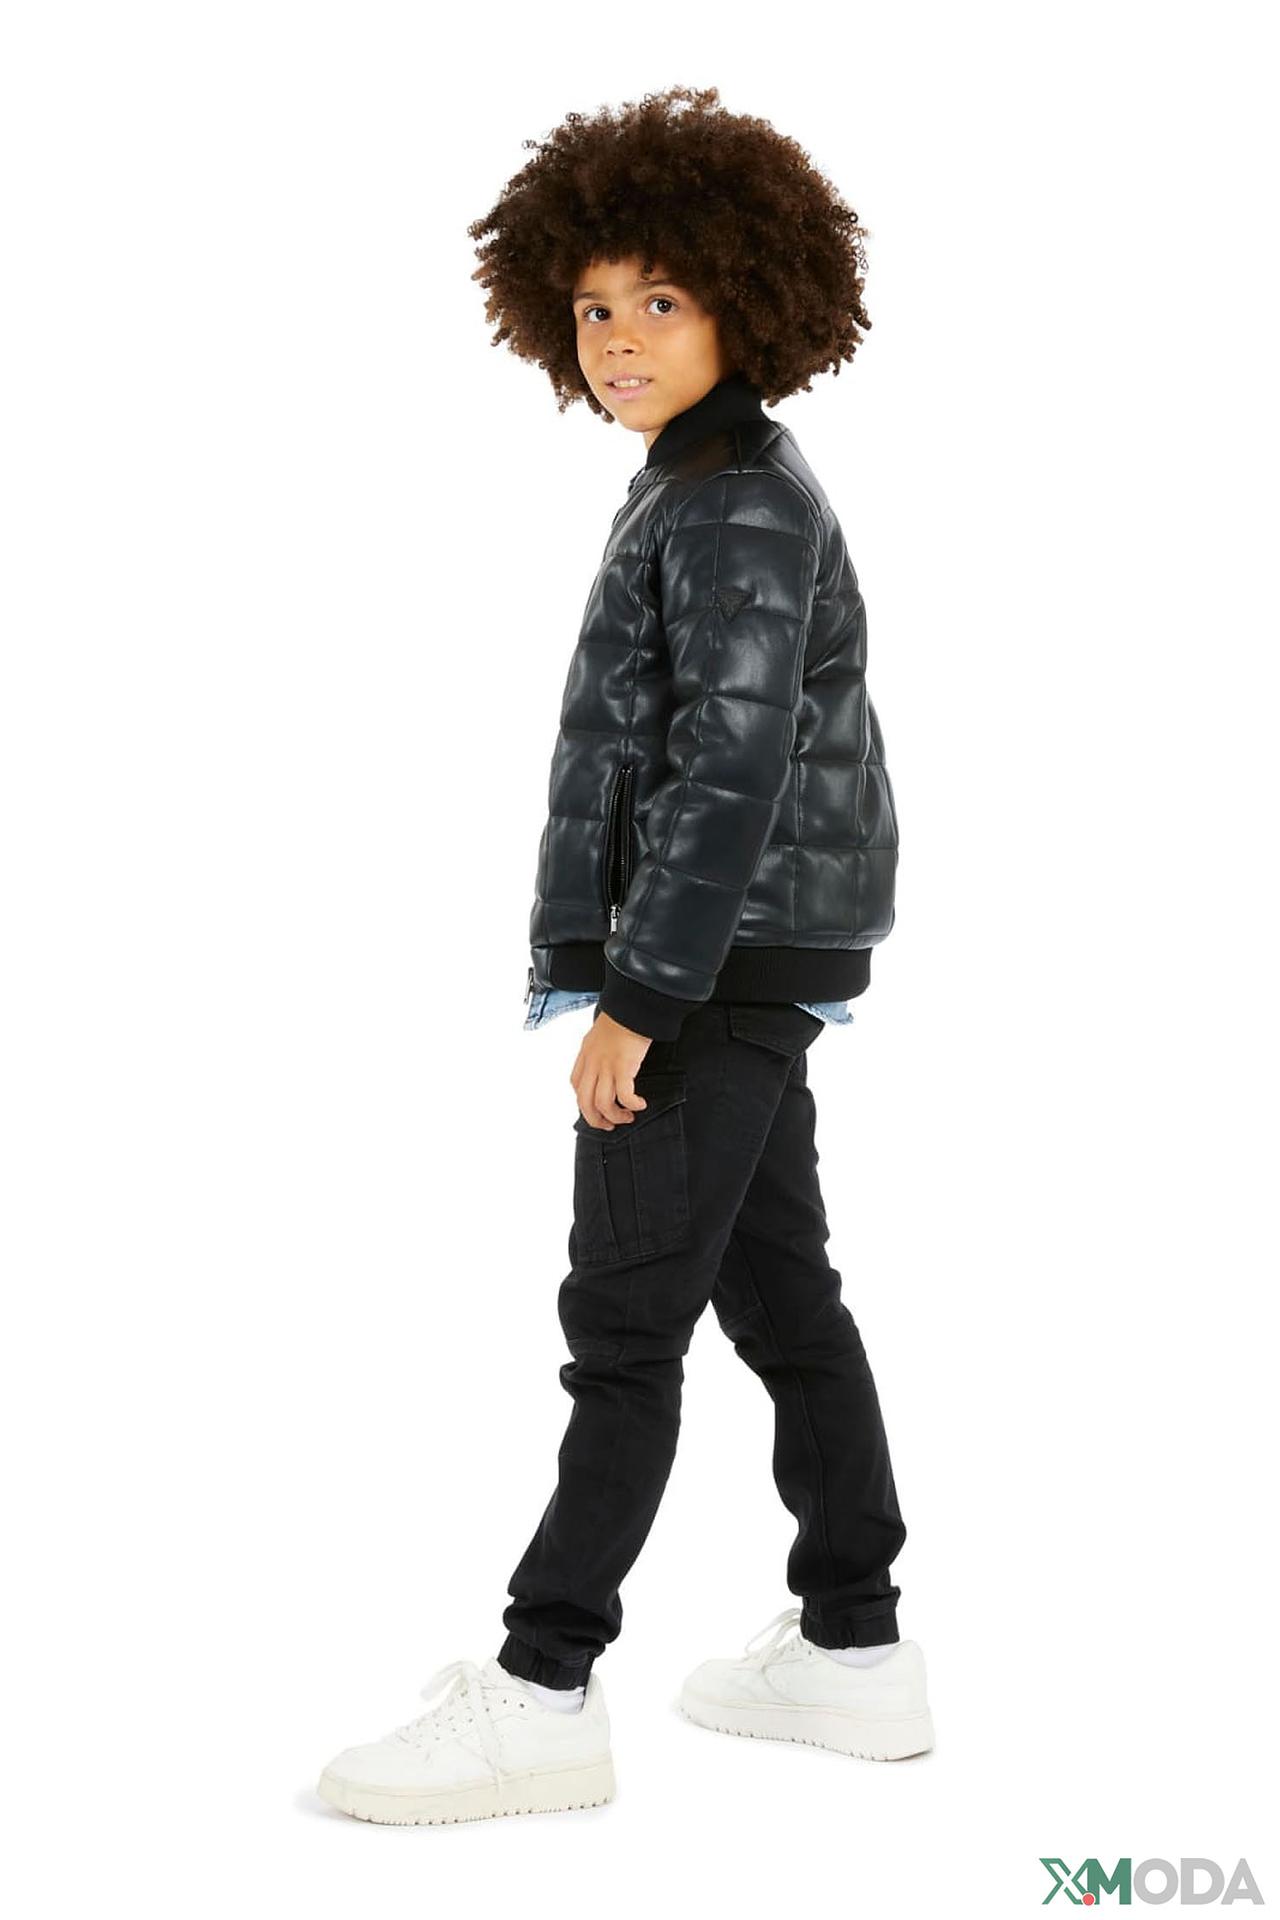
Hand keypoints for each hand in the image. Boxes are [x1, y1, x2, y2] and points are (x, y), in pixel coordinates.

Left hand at [571, 1010, 652, 1129]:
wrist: (633, 1005)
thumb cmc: (622, 1016)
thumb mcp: (601, 1033)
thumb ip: (600, 1049)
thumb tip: (608, 1062)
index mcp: (585, 1054)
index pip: (576, 1085)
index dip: (584, 1102)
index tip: (597, 1108)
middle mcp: (592, 1063)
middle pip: (584, 1102)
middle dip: (595, 1119)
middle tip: (609, 1126)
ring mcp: (606, 1066)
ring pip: (602, 1103)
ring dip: (614, 1116)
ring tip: (627, 1117)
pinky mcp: (623, 1067)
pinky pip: (624, 1095)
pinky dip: (631, 1104)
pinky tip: (640, 1104)